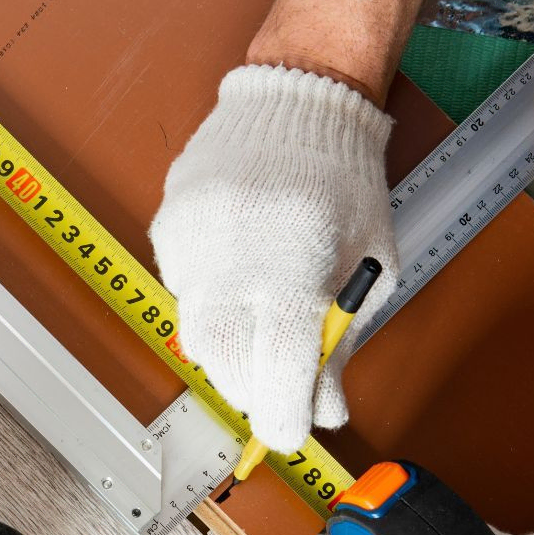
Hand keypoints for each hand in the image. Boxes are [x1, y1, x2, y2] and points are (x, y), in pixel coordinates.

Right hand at [149, 65, 396, 453]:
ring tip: (257, 321)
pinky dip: (209, 303)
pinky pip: (181, 293)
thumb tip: (323, 410)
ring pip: (195, 333)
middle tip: (271, 388)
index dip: (281, 414)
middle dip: (249, 389)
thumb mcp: (368, 266)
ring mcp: (190, 244)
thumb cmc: (343, 182)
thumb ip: (341, 342)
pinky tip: (234, 275)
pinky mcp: (165, 232)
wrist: (292, 101)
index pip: (276, 369)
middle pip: (224, 362)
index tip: (286, 433)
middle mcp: (231, 258)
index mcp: (292, 266)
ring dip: (228, 349)